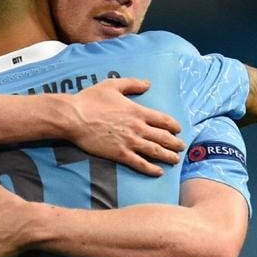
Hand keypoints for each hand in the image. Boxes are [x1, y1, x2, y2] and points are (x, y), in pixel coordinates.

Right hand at [65, 78, 182, 176]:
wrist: (74, 117)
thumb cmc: (90, 99)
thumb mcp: (112, 85)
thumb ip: (132, 84)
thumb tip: (148, 83)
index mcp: (137, 111)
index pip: (162, 120)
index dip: (173, 126)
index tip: (179, 130)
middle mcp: (138, 127)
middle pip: (163, 137)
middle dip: (175, 143)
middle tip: (182, 148)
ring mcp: (130, 142)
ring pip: (155, 151)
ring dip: (168, 156)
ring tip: (175, 160)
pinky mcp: (120, 154)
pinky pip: (140, 163)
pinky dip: (151, 169)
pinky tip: (159, 172)